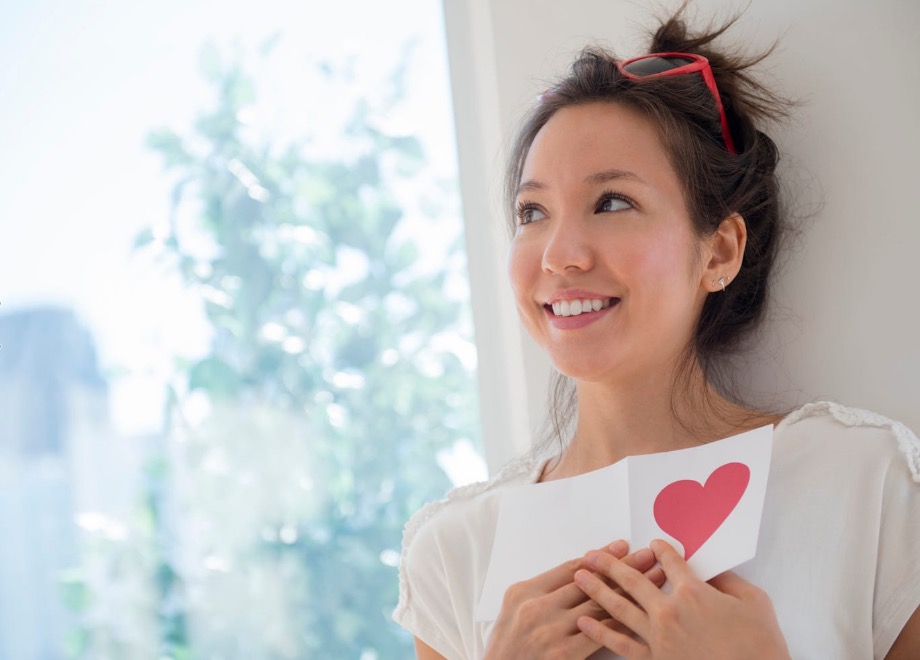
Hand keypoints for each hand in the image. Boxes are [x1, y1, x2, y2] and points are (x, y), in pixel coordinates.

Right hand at [483, 540, 663, 659]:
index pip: (570, 567)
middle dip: (622, 567)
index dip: (599, 556)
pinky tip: (641, 614)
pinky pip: (599, 634)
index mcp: (524, 591)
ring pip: (598, 605)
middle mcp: (537, 607)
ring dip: (630, 591)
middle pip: (589, 581)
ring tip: (652, 578)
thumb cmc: (506, 646)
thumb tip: (576, 574)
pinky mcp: (562, 655)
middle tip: (646, 555)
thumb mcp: (513, 610)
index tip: (621, 547)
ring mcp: (550, 631)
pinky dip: (621, 622)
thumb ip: (541, 592)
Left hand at [574, 539, 789, 659]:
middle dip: (610, 564)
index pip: (670, 562)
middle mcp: (669, 610)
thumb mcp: (754, 603)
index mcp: (693, 591)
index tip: (652, 544)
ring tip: (579, 576)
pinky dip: (601, 632)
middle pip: (633, 580)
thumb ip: (728, 582)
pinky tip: (585, 621)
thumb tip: (711, 572)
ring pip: (620, 608)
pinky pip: (622, 644)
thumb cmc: (761, 645)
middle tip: (591, 554)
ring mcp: (659, 637)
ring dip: (597, 590)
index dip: (660, 550)